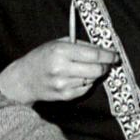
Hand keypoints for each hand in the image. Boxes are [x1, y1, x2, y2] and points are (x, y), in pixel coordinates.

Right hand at [0, 39, 117, 104]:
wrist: (23, 79)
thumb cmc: (42, 57)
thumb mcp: (57, 43)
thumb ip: (80, 45)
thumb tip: (104, 49)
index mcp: (60, 51)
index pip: (94, 55)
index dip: (109, 56)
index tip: (116, 56)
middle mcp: (61, 68)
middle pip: (97, 70)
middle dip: (106, 66)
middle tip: (108, 63)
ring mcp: (63, 84)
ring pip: (92, 80)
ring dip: (94, 75)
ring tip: (85, 69)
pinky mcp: (64, 96)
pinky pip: (85, 89)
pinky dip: (86, 83)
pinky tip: (76, 78)